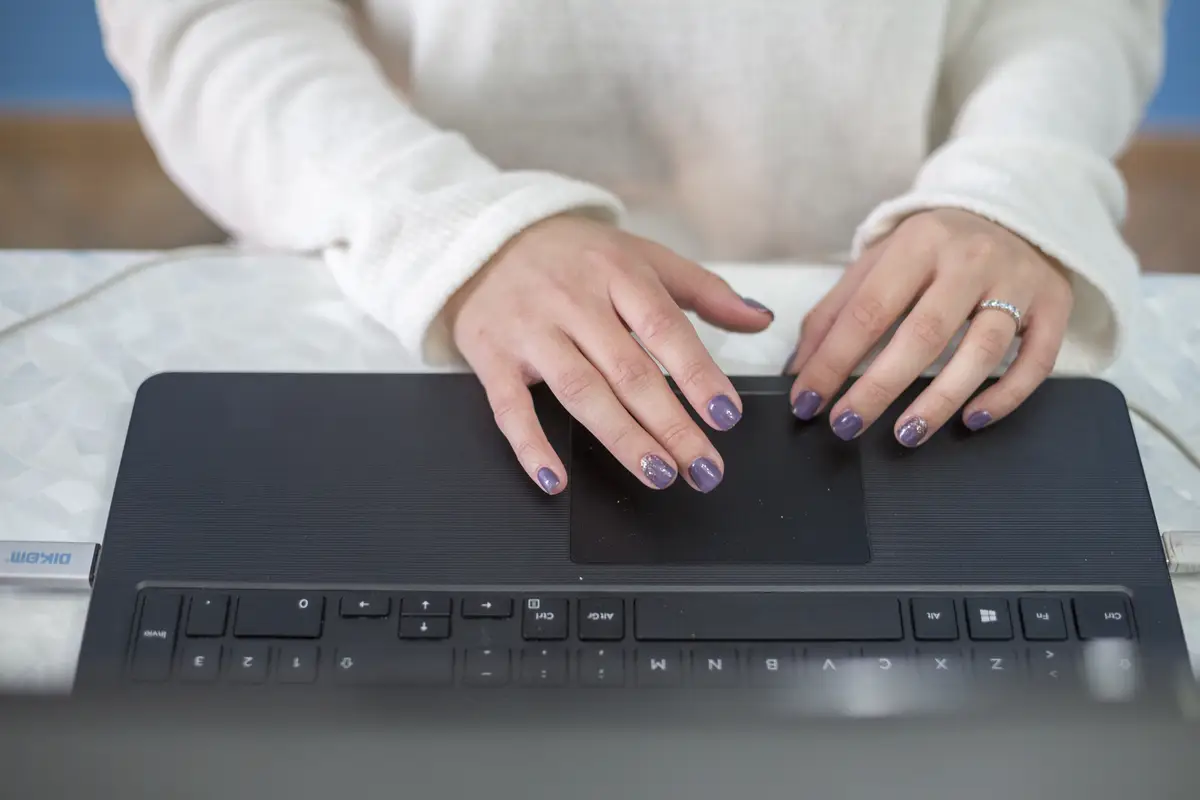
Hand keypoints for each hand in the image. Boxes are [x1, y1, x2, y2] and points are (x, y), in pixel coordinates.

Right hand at [446, 214, 773, 492]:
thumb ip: (703, 291)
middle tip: (704, 467)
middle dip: (671, 424)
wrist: (484, 238)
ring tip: (659, 473)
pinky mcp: (491, 355)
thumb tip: (760, 318)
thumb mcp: (641, 257)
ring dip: (621, 437)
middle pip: (628, 369)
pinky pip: (509, 407)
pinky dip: (530, 445)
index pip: (665, 328)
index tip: (726, 415)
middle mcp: (573, 300)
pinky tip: (555, 479)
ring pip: (579, 390)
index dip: (698, 374)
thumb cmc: (574, 255)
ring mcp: (530, 329)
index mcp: (617, 272)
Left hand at [783, 208, 1072, 445]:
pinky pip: (1036, 361)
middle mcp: (971, 260)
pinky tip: (972, 420)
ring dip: (939, 400)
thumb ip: (835, 311)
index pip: (868, 311)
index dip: (833, 361)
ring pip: (981, 352)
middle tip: (846, 425)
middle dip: (878, 388)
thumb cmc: (934, 250)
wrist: (1015, 213)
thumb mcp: (880, 263)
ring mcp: (1018, 282)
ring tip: (904, 434)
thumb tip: (798, 369)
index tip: (807, 401)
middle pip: (922, 335)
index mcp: (919, 243)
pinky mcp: (1055, 305)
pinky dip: (1005, 396)